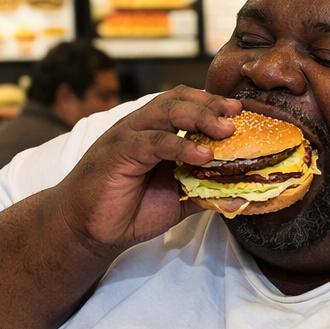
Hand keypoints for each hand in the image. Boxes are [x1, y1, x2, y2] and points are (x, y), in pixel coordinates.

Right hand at [48, 87, 241, 253]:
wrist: (88, 229)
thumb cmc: (127, 210)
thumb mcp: (176, 201)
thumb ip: (205, 194)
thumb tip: (239, 197)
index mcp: (154, 132)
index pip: (185, 104)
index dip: (213, 104)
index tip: (241, 112)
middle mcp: (140, 127)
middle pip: (178, 99)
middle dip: (210, 104)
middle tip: (237, 114)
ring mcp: (128, 136)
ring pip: (166, 111)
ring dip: (199, 116)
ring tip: (226, 130)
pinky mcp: (118, 152)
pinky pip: (153, 141)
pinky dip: (180, 145)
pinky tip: (202, 154)